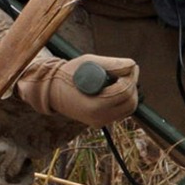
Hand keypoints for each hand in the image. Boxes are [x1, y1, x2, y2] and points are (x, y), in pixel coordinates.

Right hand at [16, 54, 139, 126]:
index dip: (131, 77)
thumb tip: (132, 65)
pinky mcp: (100, 122)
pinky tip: (116, 87)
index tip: (130, 66)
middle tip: (128, 71)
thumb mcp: (88, 63)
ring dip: (129, 92)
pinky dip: (123, 99)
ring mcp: (100, 122)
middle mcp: (99, 118)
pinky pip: (121, 111)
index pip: (124, 92)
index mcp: (95, 106)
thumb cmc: (67, 74)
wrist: (51, 91)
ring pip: (128, 109)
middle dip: (132, 85)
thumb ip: (112, 64)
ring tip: (121, 78)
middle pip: (130, 103)